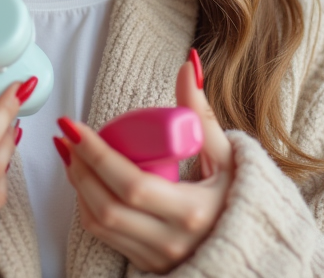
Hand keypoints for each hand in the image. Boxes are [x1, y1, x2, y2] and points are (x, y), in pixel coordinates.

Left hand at [55, 50, 233, 272]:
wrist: (254, 247)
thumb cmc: (241, 197)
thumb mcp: (228, 156)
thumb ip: (201, 113)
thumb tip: (189, 65)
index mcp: (193, 212)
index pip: (131, 184)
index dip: (98, 155)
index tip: (75, 127)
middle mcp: (171, 240)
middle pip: (107, 207)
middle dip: (80, 169)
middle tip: (68, 137)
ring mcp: (157, 256)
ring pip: (100, 224)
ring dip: (78, 187)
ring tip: (72, 154)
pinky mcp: (147, 263)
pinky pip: (106, 235)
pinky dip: (89, 206)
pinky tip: (86, 180)